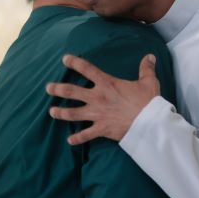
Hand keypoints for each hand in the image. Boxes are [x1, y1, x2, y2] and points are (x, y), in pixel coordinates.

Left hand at [45, 54, 159, 143]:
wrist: (149, 123)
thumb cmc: (148, 102)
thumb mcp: (149, 82)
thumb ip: (146, 68)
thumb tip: (150, 56)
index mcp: (107, 84)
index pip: (87, 69)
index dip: (74, 62)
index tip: (64, 59)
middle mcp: (98, 98)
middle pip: (71, 92)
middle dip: (58, 89)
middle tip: (49, 88)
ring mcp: (97, 114)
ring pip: (73, 113)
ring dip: (60, 112)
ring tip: (51, 111)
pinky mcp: (101, 129)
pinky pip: (86, 135)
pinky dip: (77, 138)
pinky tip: (69, 140)